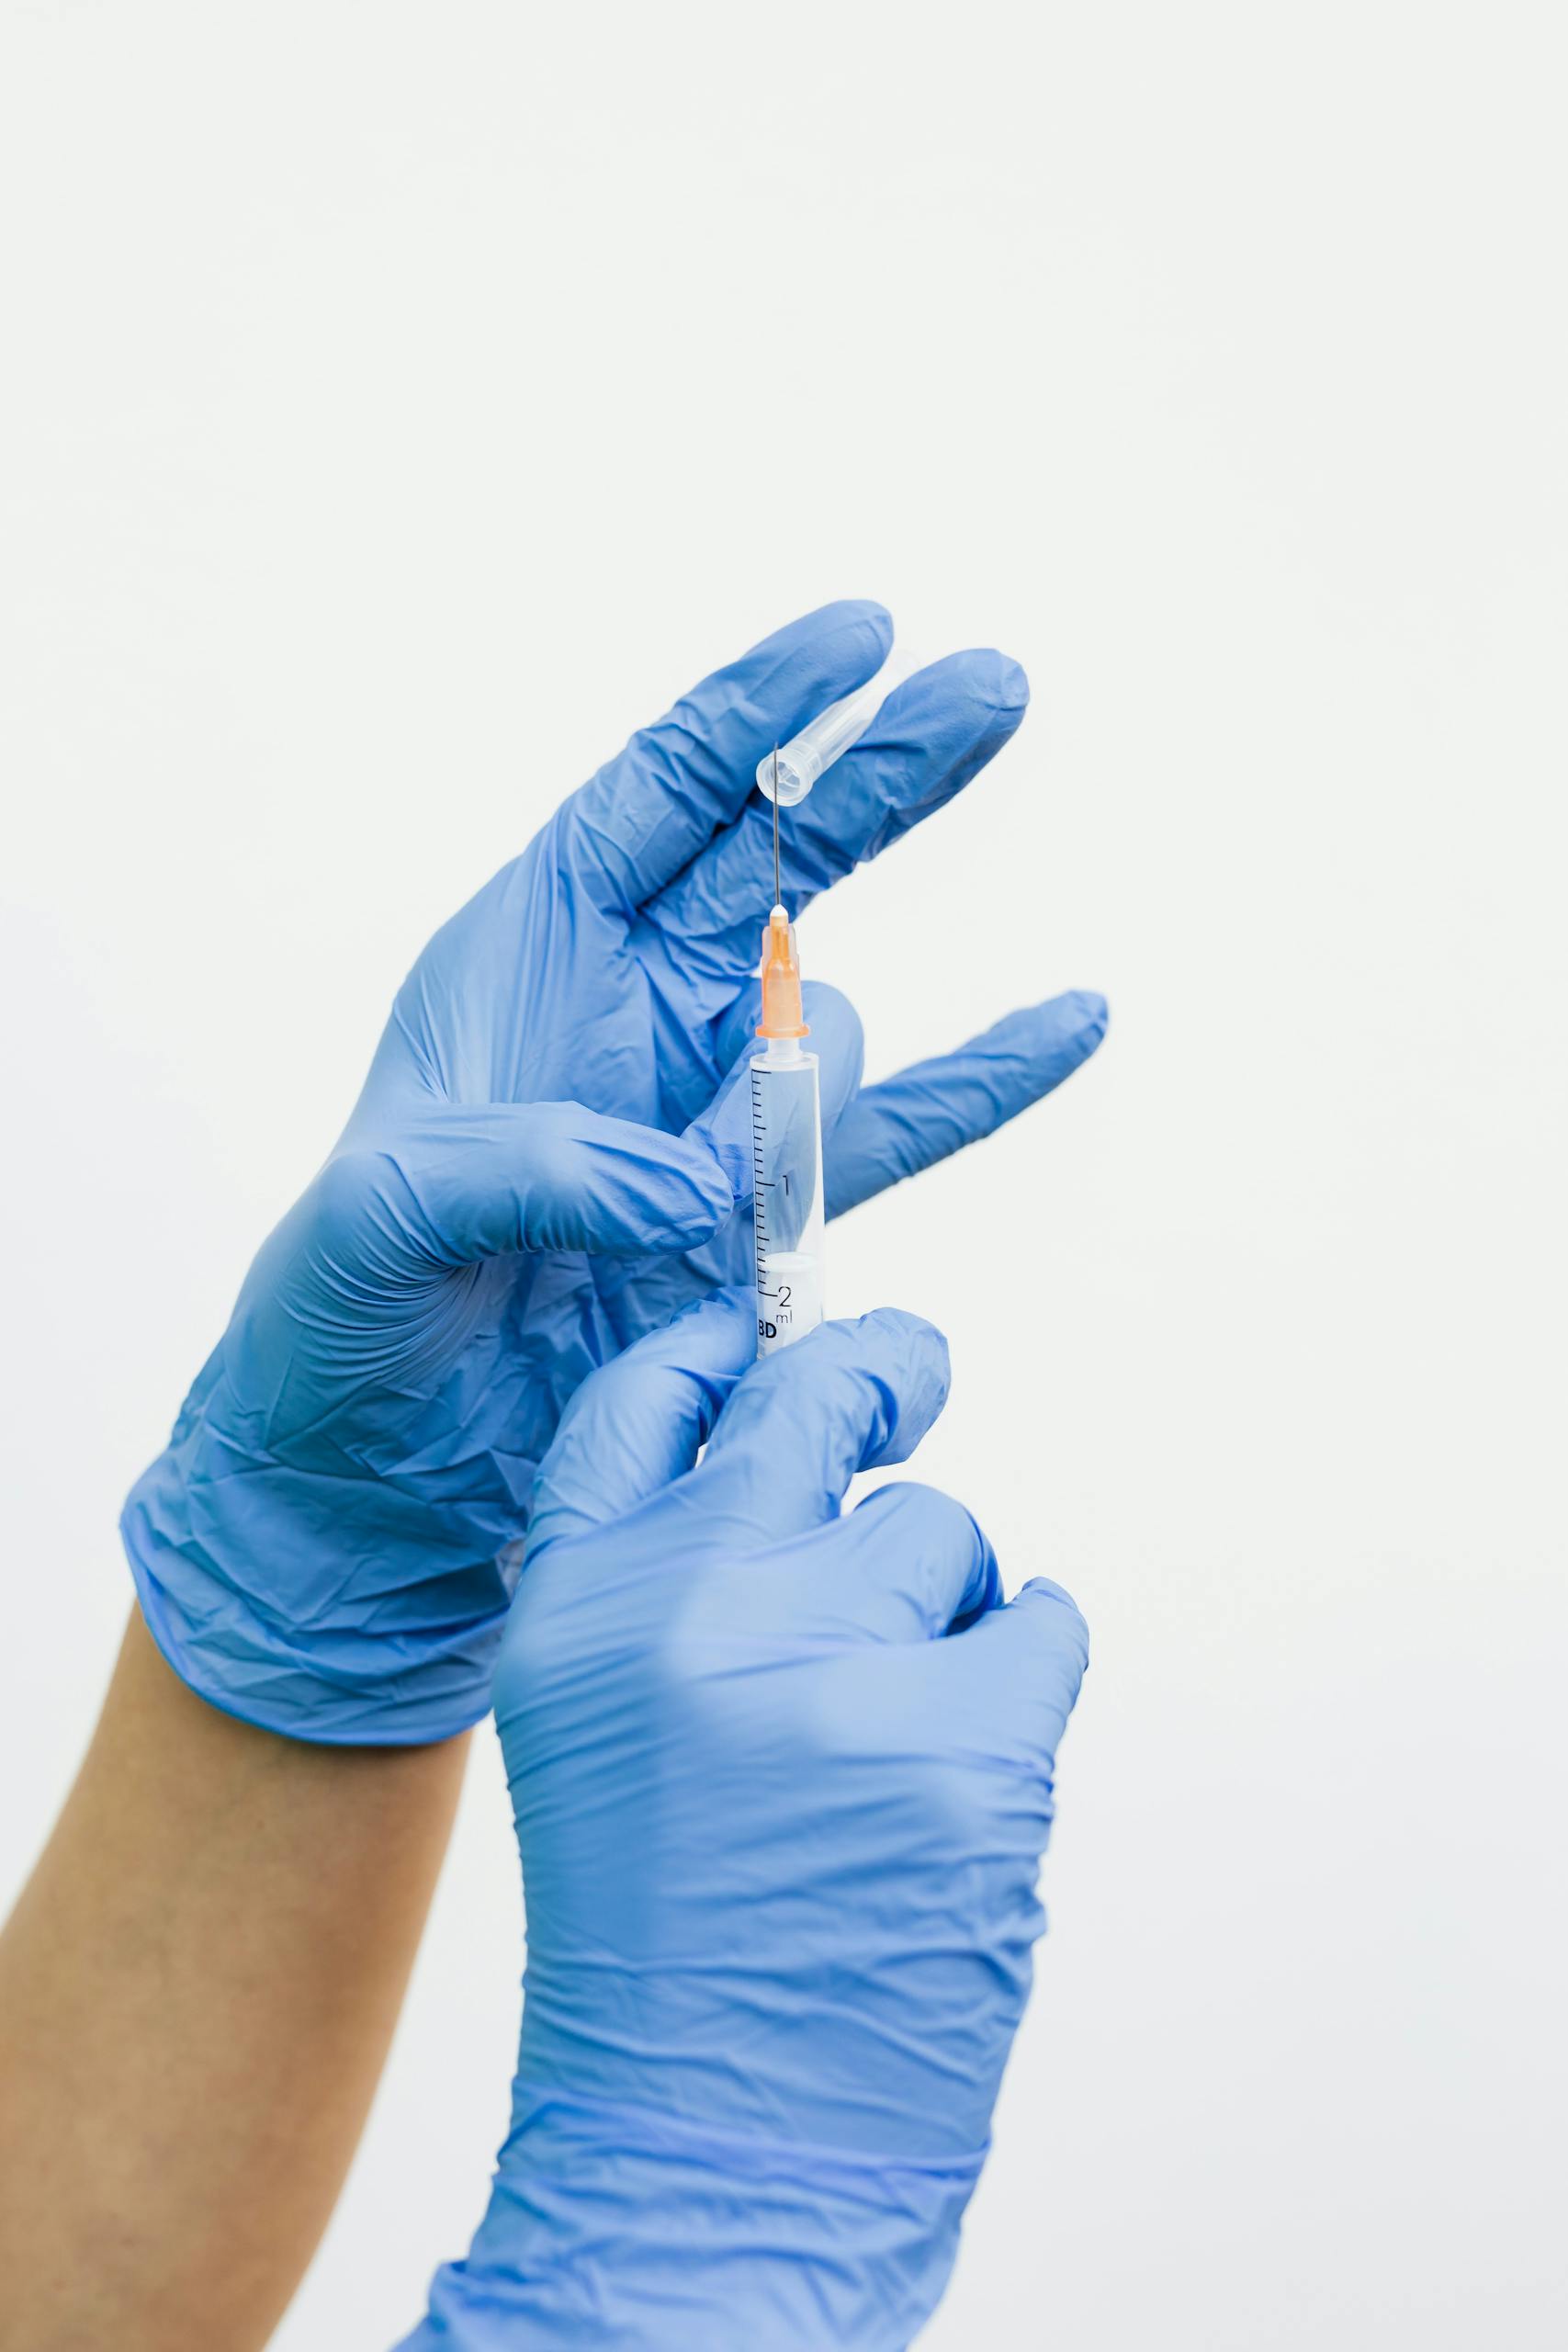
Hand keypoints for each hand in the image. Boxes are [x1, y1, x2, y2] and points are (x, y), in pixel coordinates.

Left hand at [124, 603, 1105, 1739]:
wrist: (374, 1468)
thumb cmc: (337, 1320)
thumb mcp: (380, 1219)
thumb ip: (530, 1171)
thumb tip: (692, 1185)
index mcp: (527, 956)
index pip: (659, 795)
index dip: (760, 711)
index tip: (863, 636)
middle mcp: (631, 1011)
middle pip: (785, 856)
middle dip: (883, 771)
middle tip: (996, 686)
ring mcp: (706, 1110)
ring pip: (834, 1018)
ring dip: (825, 1070)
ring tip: (690, 1196)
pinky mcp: (756, 1219)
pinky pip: (892, 1137)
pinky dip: (984, 1085)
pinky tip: (1073, 1023)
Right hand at [400, 1293, 1087, 2350]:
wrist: (710, 2152)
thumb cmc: (659, 1945)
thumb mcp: (596, 1735)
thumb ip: (660, 1585)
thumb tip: (783, 1456)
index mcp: (580, 1611)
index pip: (645, 1401)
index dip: (716, 1346)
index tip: (765, 1327)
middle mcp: (693, 1612)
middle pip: (814, 1401)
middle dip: (878, 1370)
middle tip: (907, 1367)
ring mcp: (835, 1671)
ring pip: (937, 1530)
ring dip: (938, 1604)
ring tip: (888, 1736)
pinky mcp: (969, 1744)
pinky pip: (1041, 1618)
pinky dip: (1020, 1668)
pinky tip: (962, 1764)